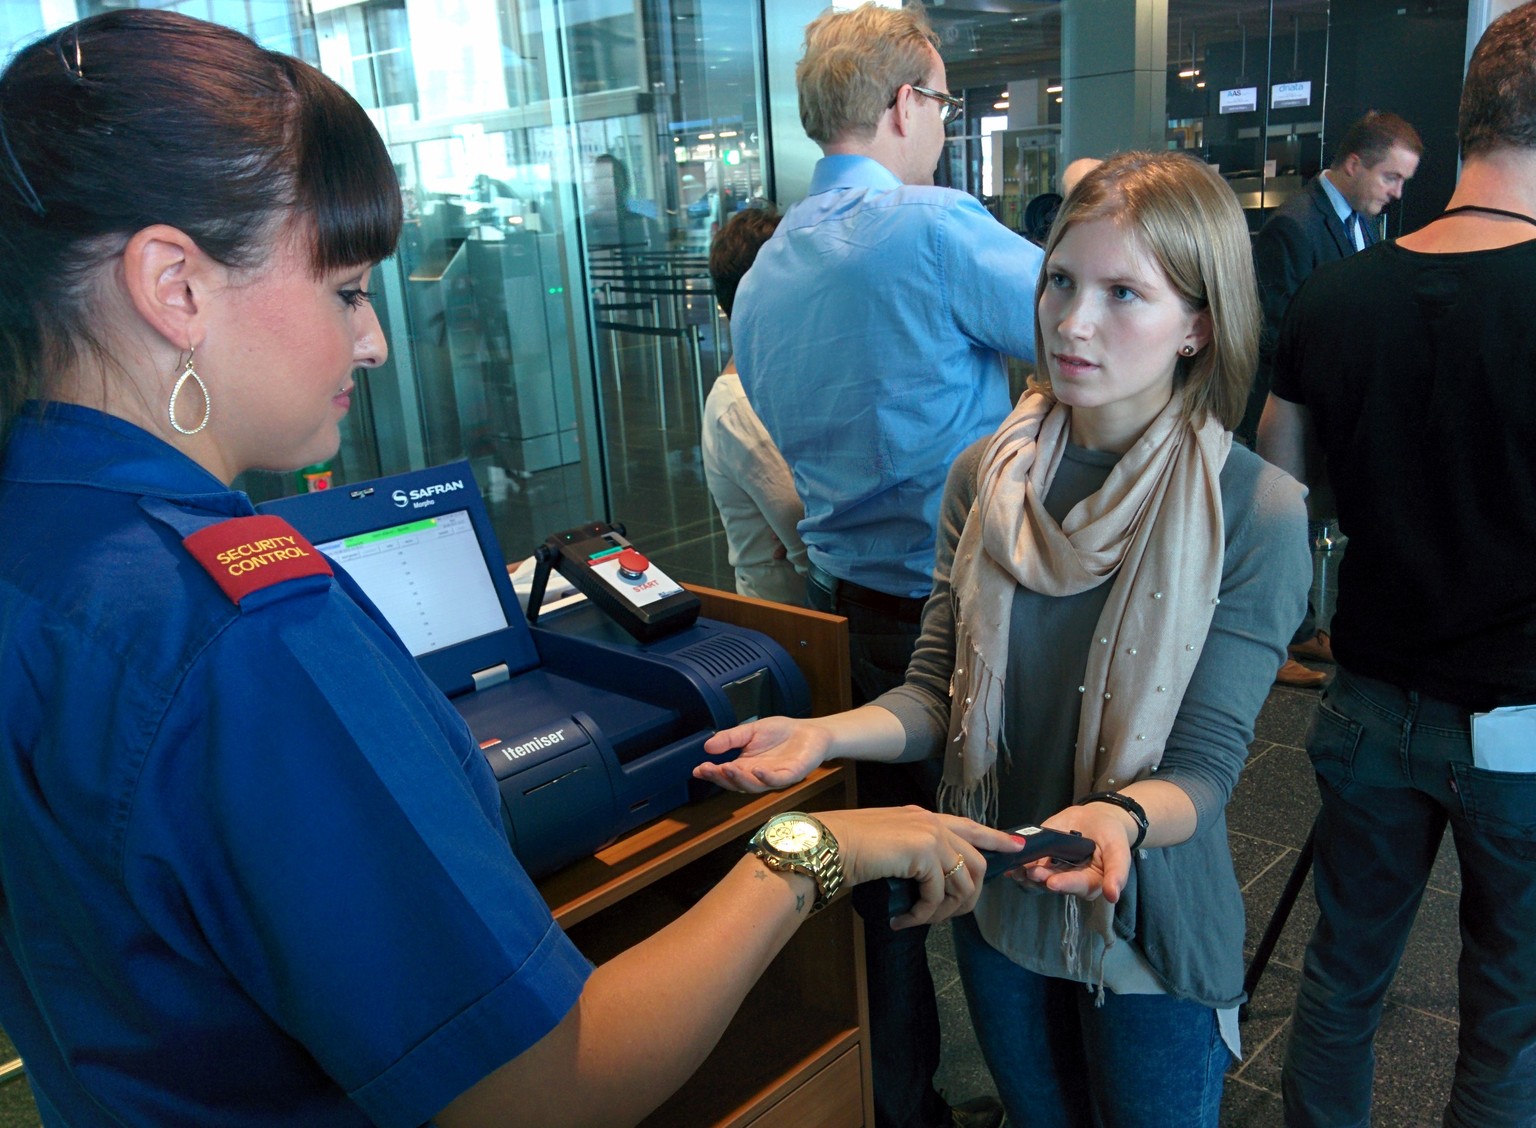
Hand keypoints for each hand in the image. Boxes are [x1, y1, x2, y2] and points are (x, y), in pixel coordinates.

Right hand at [696, 717, 831, 792]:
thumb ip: (730, 738)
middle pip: (735, 783)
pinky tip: (756, 770)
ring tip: (726, 768)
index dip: (711, 773)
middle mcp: (757, 776)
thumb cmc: (781, 733)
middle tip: (707, 769)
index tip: (697, 769)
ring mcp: (774, 778)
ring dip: (739, 779)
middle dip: (720, 778)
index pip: (725, 773)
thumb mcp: (750, 731)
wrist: (810, 732)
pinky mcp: (791, 775)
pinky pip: (776, 780)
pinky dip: (765, 777)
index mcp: (745, 766)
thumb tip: (707, 745)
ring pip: (753, 786)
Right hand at [819, 807, 1023, 927]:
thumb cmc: (846, 847)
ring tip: (918, 921)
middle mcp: (933, 822)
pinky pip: (938, 896)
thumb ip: (912, 854)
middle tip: (945, 917)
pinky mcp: (925, 853)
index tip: (1017, 848)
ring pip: (962, 884)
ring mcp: (931, 835)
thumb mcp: (888, 846)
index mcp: (924, 817)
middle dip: (968, 897)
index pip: (971, 826)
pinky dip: (923, 915)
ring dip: (943, 912)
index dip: (996, 839)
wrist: (827, 844)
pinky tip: (903, 920)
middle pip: (977, 863)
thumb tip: (929, 883)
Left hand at [1008, 804, 1135, 903]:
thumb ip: (1117, 872)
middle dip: (1041, 879)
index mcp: (1090, 883)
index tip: (1053, 882)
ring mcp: (1053, 871)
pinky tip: (1010, 863)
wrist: (1097, 819)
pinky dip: (1018, 865)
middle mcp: (1069, 881)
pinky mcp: (1040, 860)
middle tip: (1031, 872)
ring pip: (1037, 878)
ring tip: (1017, 868)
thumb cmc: (1111, 836)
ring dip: (1026, 874)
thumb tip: (1113, 896)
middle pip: (1053, 884)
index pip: (1077, 886)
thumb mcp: (1119, 850)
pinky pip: (1028, 865)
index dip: (1065, 884)